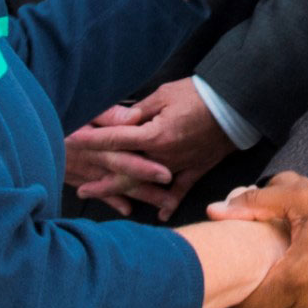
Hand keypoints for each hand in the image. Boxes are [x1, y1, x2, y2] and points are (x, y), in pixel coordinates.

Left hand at [66, 80, 235, 219]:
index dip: (91, 140)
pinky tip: (160, 213)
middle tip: (79, 190)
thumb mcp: (164, 95)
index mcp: (153, 135)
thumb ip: (139, 111)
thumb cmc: (198, 94)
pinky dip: (169, 203)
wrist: (235, 106)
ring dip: (124, 193)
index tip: (72, 143)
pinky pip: (180, 190)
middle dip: (100, 180)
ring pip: (146, 184)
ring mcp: (179, 166)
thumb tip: (117, 120)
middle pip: (125, 171)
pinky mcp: (195, 169)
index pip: (115, 139)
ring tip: (108, 201)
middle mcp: (162, 156)